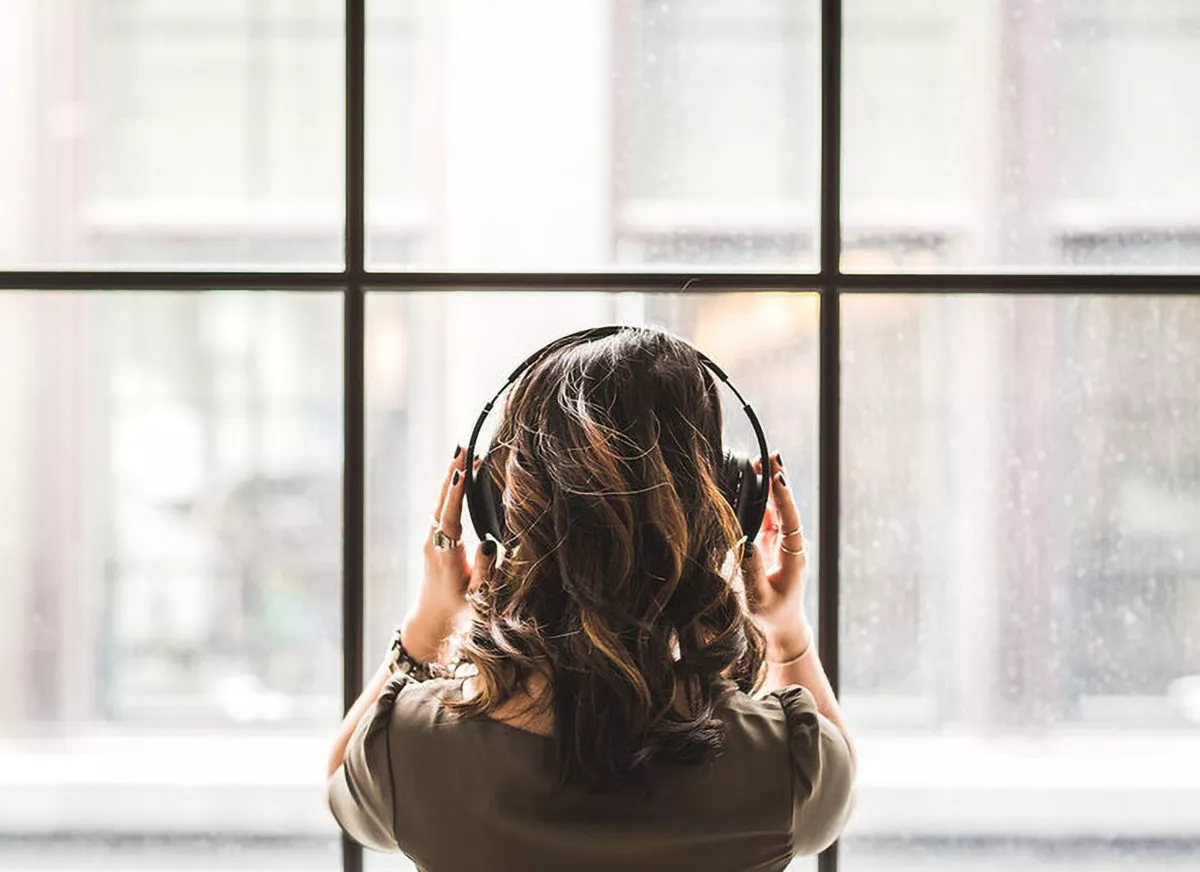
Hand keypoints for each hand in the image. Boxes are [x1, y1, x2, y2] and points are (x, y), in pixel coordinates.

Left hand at [402, 446, 496, 662]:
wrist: (432, 619)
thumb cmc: (459, 608)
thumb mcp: (477, 594)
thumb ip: (484, 569)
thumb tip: (488, 543)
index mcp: (445, 554)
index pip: (450, 517)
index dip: (456, 494)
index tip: (462, 470)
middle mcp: (434, 543)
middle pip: (441, 501)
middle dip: (452, 473)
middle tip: (462, 446)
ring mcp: (431, 540)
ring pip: (440, 502)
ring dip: (450, 477)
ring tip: (462, 453)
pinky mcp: (433, 540)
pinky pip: (441, 509)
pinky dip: (450, 491)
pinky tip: (458, 477)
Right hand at [742, 454, 812, 661]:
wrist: (783, 625)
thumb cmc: (772, 614)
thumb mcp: (760, 597)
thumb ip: (752, 572)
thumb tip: (744, 543)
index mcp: (794, 555)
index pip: (789, 519)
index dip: (783, 497)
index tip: (777, 477)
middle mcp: (792, 543)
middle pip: (785, 506)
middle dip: (778, 480)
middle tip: (770, 455)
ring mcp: (784, 541)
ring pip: (778, 507)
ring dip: (770, 484)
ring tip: (761, 460)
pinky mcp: (773, 541)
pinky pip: (769, 514)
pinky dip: (762, 497)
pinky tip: (754, 480)